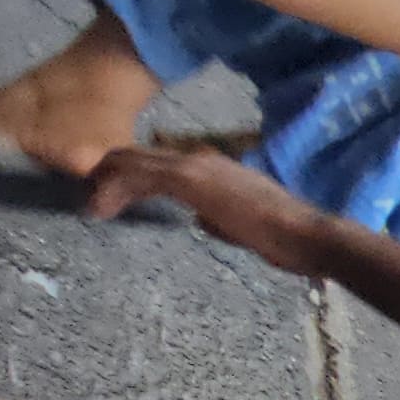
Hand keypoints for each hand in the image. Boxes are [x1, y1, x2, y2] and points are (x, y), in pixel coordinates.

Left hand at [84, 145, 342, 273]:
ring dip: (109, 184)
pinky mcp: (190, 180)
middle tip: (93, 201)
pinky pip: (141, 176)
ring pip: (136, 164)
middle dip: (113, 178)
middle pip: (142, 159)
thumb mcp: (244, 227)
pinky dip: (116, 189)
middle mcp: (201, 160)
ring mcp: (194, 167)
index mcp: (214, 171)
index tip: (116, 198)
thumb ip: (219, 220)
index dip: (135, 179)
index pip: (163, 167)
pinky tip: (101, 206)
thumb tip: (202, 220)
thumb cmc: (286, 239)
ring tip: (91, 205)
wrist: (307, 234)